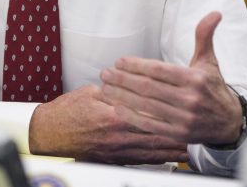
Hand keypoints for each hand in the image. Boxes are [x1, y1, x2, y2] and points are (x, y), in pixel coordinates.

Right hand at [28, 84, 188, 163]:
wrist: (48, 135)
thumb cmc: (67, 112)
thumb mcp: (91, 93)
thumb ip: (116, 90)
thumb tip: (135, 84)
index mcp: (114, 114)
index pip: (149, 112)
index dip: (169, 111)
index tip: (186, 108)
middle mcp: (119, 134)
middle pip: (156, 134)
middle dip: (178, 132)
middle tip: (198, 129)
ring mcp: (118, 150)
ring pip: (153, 150)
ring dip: (174, 148)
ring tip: (192, 145)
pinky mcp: (115, 160)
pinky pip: (143, 161)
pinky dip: (160, 159)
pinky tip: (172, 158)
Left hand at [99, 11, 242, 145]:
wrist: (230, 122)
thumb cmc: (213, 87)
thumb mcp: (209, 61)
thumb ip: (205, 36)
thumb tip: (215, 13)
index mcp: (195, 79)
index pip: (159, 70)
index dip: (137, 66)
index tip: (119, 61)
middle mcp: (190, 99)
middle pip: (149, 88)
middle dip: (123, 80)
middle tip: (105, 73)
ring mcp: (184, 119)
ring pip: (147, 106)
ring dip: (123, 96)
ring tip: (106, 88)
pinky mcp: (179, 135)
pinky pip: (151, 125)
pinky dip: (133, 117)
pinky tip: (117, 108)